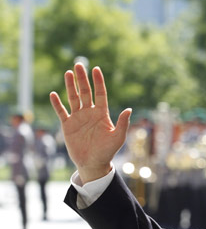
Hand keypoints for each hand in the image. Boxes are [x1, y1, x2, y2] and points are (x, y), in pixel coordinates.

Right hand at [49, 63, 130, 183]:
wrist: (93, 163)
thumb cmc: (108, 151)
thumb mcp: (118, 137)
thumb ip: (123, 123)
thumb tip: (129, 109)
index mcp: (102, 113)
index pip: (100, 93)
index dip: (98, 81)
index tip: (96, 69)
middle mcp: (90, 113)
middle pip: (86, 92)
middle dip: (82, 79)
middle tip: (78, 65)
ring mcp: (78, 118)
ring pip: (73, 98)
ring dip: (70, 86)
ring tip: (68, 73)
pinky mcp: (68, 125)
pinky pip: (61, 112)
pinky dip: (57, 103)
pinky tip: (54, 94)